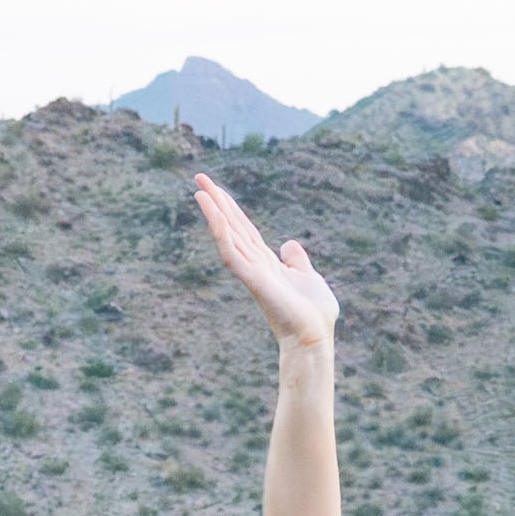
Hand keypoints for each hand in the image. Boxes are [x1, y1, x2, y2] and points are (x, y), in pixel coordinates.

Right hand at [193, 172, 336, 348]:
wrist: (314, 338)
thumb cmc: (313, 315)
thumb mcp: (308, 277)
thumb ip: (297, 261)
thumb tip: (288, 245)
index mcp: (267, 263)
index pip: (245, 229)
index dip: (231, 208)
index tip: (216, 188)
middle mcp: (255, 265)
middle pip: (232, 226)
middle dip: (217, 202)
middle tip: (199, 177)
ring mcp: (252, 272)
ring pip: (228, 236)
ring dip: (214, 213)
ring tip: (200, 190)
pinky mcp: (253, 280)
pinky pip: (232, 254)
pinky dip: (222, 234)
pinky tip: (215, 214)